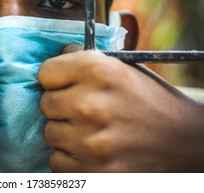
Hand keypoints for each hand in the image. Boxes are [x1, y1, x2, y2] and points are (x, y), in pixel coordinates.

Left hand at [38, 46, 203, 171]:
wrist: (183, 140)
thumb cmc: (148, 99)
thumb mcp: (121, 67)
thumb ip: (84, 59)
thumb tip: (54, 58)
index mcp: (98, 70)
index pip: (45, 73)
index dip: (56, 79)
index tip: (68, 84)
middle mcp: (91, 104)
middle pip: (45, 104)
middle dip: (61, 106)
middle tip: (84, 109)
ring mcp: (91, 141)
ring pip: (50, 134)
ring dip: (66, 133)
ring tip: (92, 130)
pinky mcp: (94, 170)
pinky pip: (57, 161)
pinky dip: (71, 158)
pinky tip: (93, 150)